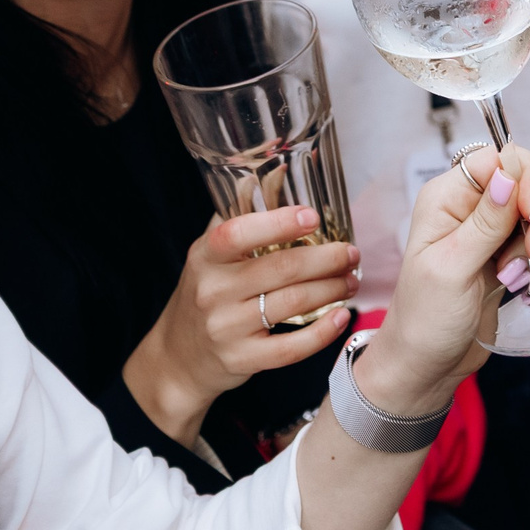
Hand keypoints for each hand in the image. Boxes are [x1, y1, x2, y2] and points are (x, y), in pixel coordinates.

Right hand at [123, 205, 360, 444]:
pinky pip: (290, 348)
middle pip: (281, 268)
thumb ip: (241, 215)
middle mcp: (214, 291)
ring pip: (292, 303)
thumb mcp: (210, 253)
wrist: (179, 357)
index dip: (279, 223)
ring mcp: (227, 328)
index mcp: (206, 256)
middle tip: (351, 253)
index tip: (313, 217)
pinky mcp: (242, 359)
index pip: (238, 233)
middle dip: (326, 258)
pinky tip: (340, 318)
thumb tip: (281, 171)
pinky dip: (322, 333)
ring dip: (332, 289)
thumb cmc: (205, 294)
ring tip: (351, 281)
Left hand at [354, 145, 529, 416]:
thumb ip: (485, 222)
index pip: (500, 157)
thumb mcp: (451, 269)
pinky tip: (523, 282)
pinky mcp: (509, 251)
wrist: (428, 365)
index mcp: (447, 196)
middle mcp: (471, 204)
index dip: (525, 179)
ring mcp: (493, 228)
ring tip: (518, 275)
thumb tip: (509, 173)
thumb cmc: (425, 319)